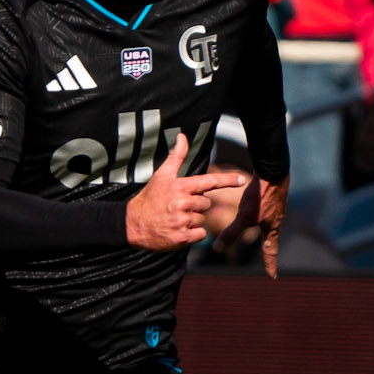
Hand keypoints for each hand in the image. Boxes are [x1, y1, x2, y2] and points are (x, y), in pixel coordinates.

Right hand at [126, 132, 245, 249]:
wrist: (132, 224)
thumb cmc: (150, 197)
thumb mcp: (161, 175)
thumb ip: (176, 156)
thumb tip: (182, 136)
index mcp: (180, 187)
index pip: (209, 182)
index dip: (227, 180)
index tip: (242, 179)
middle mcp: (182, 203)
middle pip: (206, 204)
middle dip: (196, 206)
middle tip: (177, 207)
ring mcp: (182, 221)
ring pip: (202, 219)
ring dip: (192, 220)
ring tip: (174, 218)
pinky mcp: (182, 238)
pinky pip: (200, 235)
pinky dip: (192, 234)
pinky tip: (178, 230)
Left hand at [213, 174, 289, 275]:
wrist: (273, 171)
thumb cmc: (261, 196)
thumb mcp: (245, 217)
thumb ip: (231, 232)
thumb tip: (216, 249)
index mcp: (272, 228)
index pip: (270, 251)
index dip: (270, 265)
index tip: (272, 277)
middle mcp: (276, 219)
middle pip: (272, 238)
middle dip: (270, 249)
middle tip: (270, 259)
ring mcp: (275, 208)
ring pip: (269, 223)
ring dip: (266, 232)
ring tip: (264, 236)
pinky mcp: (271, 196)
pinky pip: (265, 210)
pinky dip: (261, 215)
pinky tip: (257, 210)